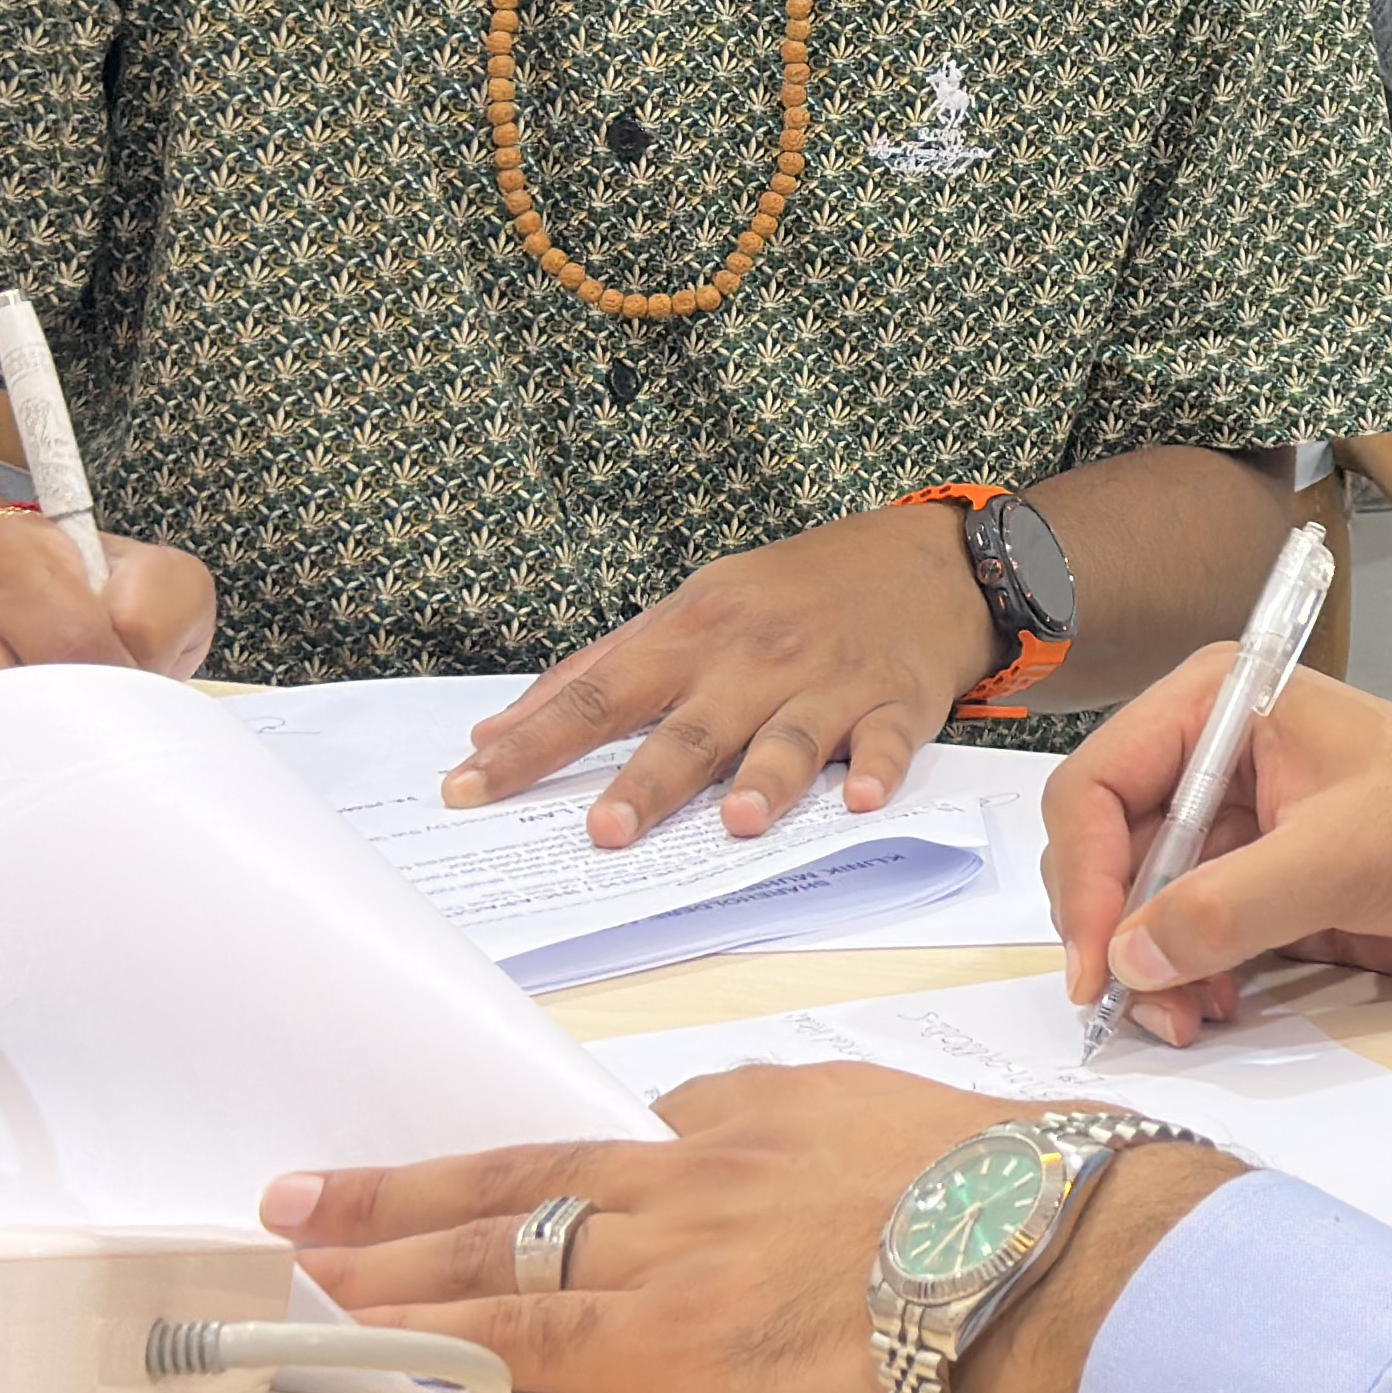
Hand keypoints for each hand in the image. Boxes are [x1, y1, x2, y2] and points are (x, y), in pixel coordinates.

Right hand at [0, 515, 221, 748]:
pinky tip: (15, 750)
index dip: (121, 681)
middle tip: (103, 725)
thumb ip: (159, 609)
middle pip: (19, 699)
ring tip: (64, 736)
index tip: (135, 691)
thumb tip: (136, 673)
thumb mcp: (139, 572)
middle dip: (76, 720)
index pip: (74, 642)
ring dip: (35, 750)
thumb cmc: (67, 587)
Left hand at [261, 1061, 1234, 1392]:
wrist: (1039, 1249)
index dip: (545, 1166)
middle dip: (405, 1191)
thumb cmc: (1006, 1191)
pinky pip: (528, 1338)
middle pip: (524, 1175)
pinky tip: (375, 1338)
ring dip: (391, 1257)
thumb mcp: (901, 1115)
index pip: (633, 1135)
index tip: (488, 1183)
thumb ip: (814, 1125)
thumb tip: (754, 1124)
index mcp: (756, 1116)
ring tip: (304, 1256)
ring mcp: (672, 1253)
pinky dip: (440, 1336)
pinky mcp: (670, 1339)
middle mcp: (691, 1170)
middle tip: (303, 1191)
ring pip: (501, 1251)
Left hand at [462, 504, 992, 850]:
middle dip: (648, 781)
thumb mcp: (691, 608)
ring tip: (740, 822)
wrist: (923, 560)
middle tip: (605, 832)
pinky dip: (875, 768)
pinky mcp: (894, 701)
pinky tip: (861, 797)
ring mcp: (827, 680)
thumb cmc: (791, 593)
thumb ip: (597, 671)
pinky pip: (884, 742)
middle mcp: (753, 657)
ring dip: (766, 778)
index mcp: (691, 634)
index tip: (468, 785)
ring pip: (787, 736)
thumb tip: (495, 727)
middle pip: (691, 729)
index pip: (595, 694)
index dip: (531, 743)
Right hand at [1049, 653, 1391, 1043]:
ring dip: (1153, 971)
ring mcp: (1245, 831)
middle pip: (1111, 850)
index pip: (1098, 785)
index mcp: (1224, 706)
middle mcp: (1220, 761)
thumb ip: (1229, 906)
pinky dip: (1191, 983)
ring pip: (1148, 906)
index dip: (1081, 876)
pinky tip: (1215, 1011)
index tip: (1097, 961)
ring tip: (1186, 1023)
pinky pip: (1197, 940)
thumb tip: (1132, 956)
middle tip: (1135, 1008)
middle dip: (1117, 932)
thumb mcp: (1344, 857)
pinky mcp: (1273, 891)